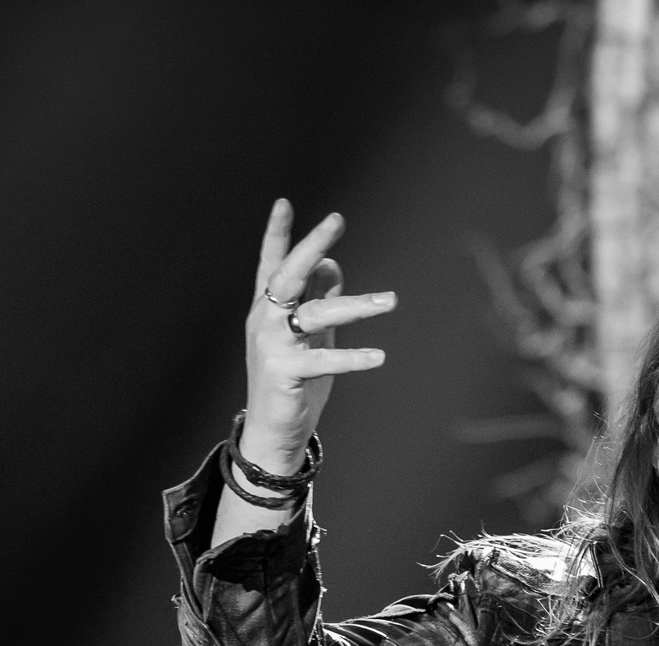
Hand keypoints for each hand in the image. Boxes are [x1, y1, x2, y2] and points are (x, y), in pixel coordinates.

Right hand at [235, 200, 395, 477]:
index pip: (272, 263)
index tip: (283, 202)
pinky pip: (323, 360)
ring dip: (356, 305)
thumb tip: (330, 262)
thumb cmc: (293, 378)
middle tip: (336, 219)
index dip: (276, 233)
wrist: (272, 429)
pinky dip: (352, 357)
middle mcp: (266, 320)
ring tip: (392, 302)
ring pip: (315, 314)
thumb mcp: (310, 333)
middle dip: (311, 244)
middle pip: (288, 274)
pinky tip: (378, 355)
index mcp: (270, 308)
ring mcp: (272, 346)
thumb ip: (319, 297)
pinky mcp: (284, 374)